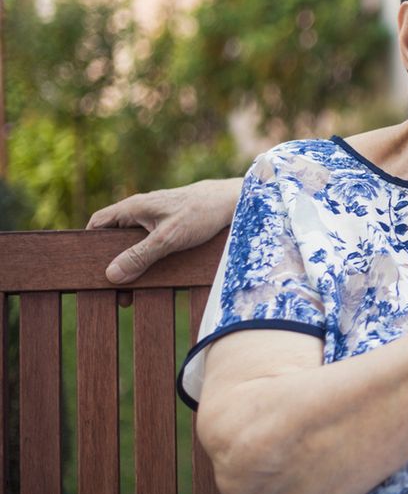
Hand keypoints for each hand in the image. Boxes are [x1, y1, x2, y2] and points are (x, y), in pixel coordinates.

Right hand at [87, 178, 242, 283]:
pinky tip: (152, 278)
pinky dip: (147, 260)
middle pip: (115, 237)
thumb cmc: (202, 213)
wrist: (233, 201)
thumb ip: (140, 256)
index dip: (89, 243)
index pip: (98, 222)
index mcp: (133, 208)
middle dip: (112, 262)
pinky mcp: (170, 226)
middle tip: (114, 289)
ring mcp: (156, 218)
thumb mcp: (168, 238)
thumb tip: (112, 275)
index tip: (87, 268)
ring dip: (131, 264)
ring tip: (131, 292)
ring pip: (133, 243)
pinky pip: (150, 244)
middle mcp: (141, 211)